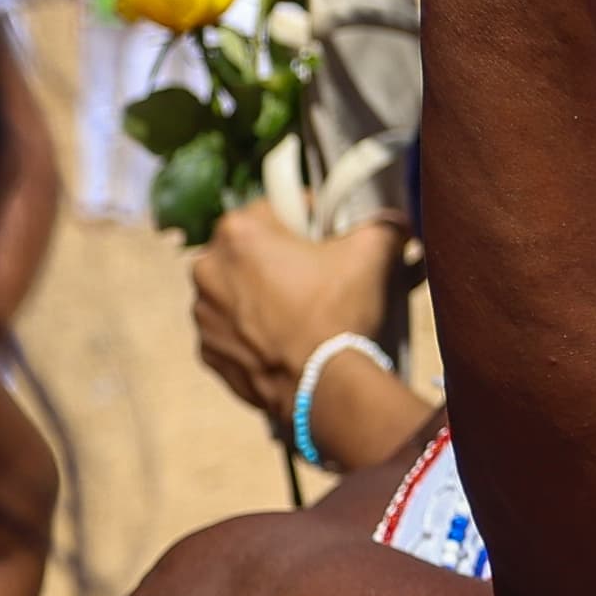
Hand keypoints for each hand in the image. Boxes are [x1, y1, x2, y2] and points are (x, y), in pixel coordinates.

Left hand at [191, 203, 400, 419]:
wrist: (321, 387)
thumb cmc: (337, 315)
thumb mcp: (370, 253)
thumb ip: (381, 224)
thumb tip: (392, 223)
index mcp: (238, 232)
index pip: (279, 208)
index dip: (310, 221)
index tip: (329, 241)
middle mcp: (208, 269)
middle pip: (254, 250)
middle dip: (282, 259)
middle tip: (319, 278)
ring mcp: (204, 314)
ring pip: (239, 290)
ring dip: (265, 295)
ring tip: (304, 313)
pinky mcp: (208, 351)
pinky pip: (233, 330)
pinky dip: (254, 332)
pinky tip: (287, 339)